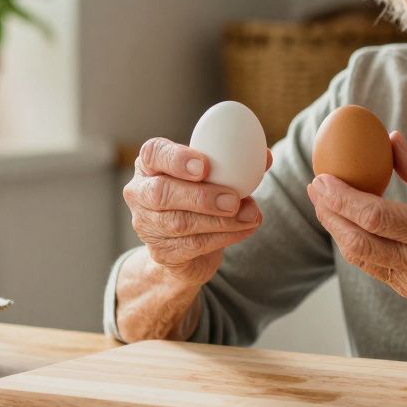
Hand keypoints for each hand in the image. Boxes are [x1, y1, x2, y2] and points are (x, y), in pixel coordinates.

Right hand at [124, 137, 271, 286]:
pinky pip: (193, 245)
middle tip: (233, 199)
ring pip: (180, 223)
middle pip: (161, 193)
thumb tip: (265, 157)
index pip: (152, 153)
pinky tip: (245, 228)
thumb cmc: (201, 198)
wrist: (188, 247)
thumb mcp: (213, 176)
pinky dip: (224, 236)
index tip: (204, 166)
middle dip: (201, 196)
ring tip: (250, 214)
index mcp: (150, 164)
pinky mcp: (161, 253)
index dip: (176, 159)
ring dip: (221, 219)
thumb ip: (236, 164)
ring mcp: (147, 225)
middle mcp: (140, 192)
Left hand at [305, 131, 406, 312]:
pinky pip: (374, 266)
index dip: (342, 198)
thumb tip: (388, 139)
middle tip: (315, 186)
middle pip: (358, 242)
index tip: (322, 177)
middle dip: (329, 214)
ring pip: (360, 258)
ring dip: (337, 229)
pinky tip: (349, 221)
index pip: (376, 217)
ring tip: (325, 202)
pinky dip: (356, 242)